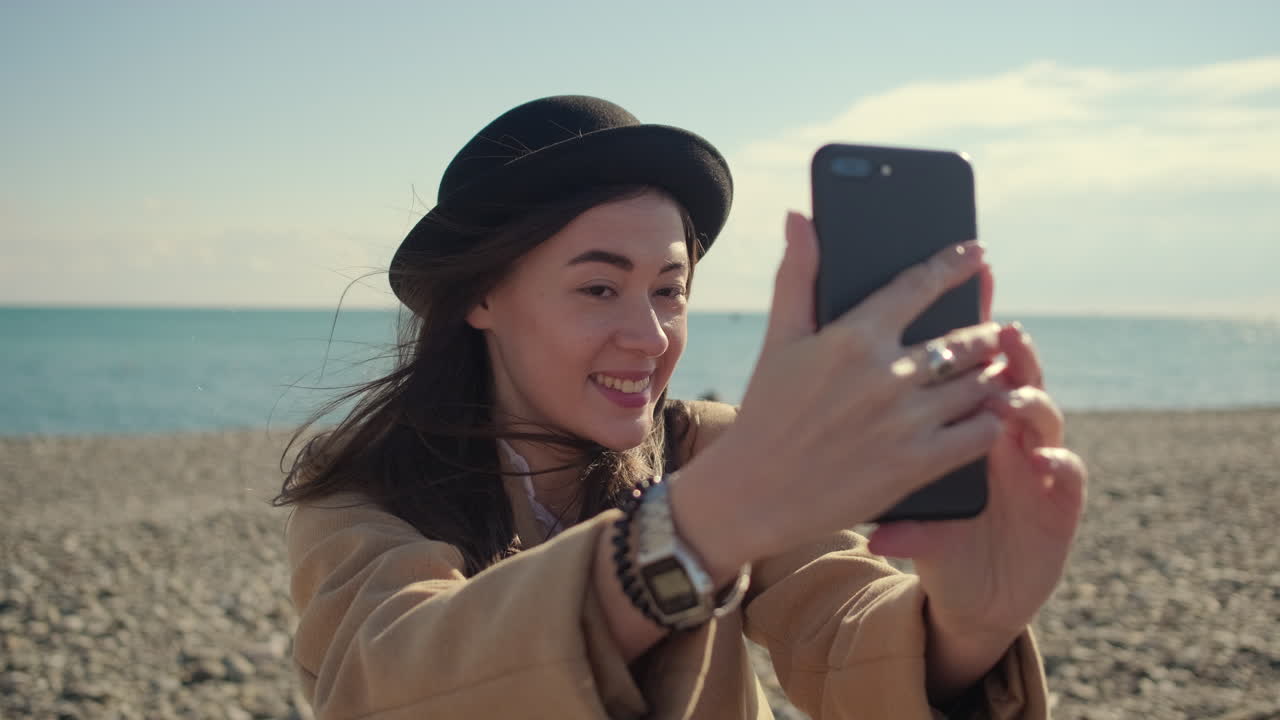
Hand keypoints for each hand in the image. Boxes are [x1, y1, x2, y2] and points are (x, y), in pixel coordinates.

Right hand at [681, 212, 1009, 572]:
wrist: (754, 493)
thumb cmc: (766, 412)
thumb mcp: (779, 340)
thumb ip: (797, 275)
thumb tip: (799, 217)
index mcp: (853, 336)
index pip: (919, 285)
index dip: (954, 264)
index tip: (977, 252)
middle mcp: (886, 374)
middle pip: (964, 338)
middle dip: (983, 331)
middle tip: (990, 331)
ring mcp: (906, 420)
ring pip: (979, 382)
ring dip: (993, 373)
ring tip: (994, 371)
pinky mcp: (917, 464)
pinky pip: (980, 431)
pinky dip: (992, 418)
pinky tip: (988, 414)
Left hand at [867, 279, 1086, 639]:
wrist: (974, 587)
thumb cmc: (934, 526)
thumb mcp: (901, 488)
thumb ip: (881, 444)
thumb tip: (835, 399)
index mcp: (967, 410)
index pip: (971, 357)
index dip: (971, 324)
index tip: (964, 288)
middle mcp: (1008, 425)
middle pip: (1014, 374)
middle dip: (1008, 351)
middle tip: (998, 329)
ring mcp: (1037, 458)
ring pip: (1043, 415)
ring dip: (1030, 400)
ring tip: (1009, 394)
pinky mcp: (1059, 499)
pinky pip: (1066, 474)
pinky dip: (1057, 463)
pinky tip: (1041, 458)